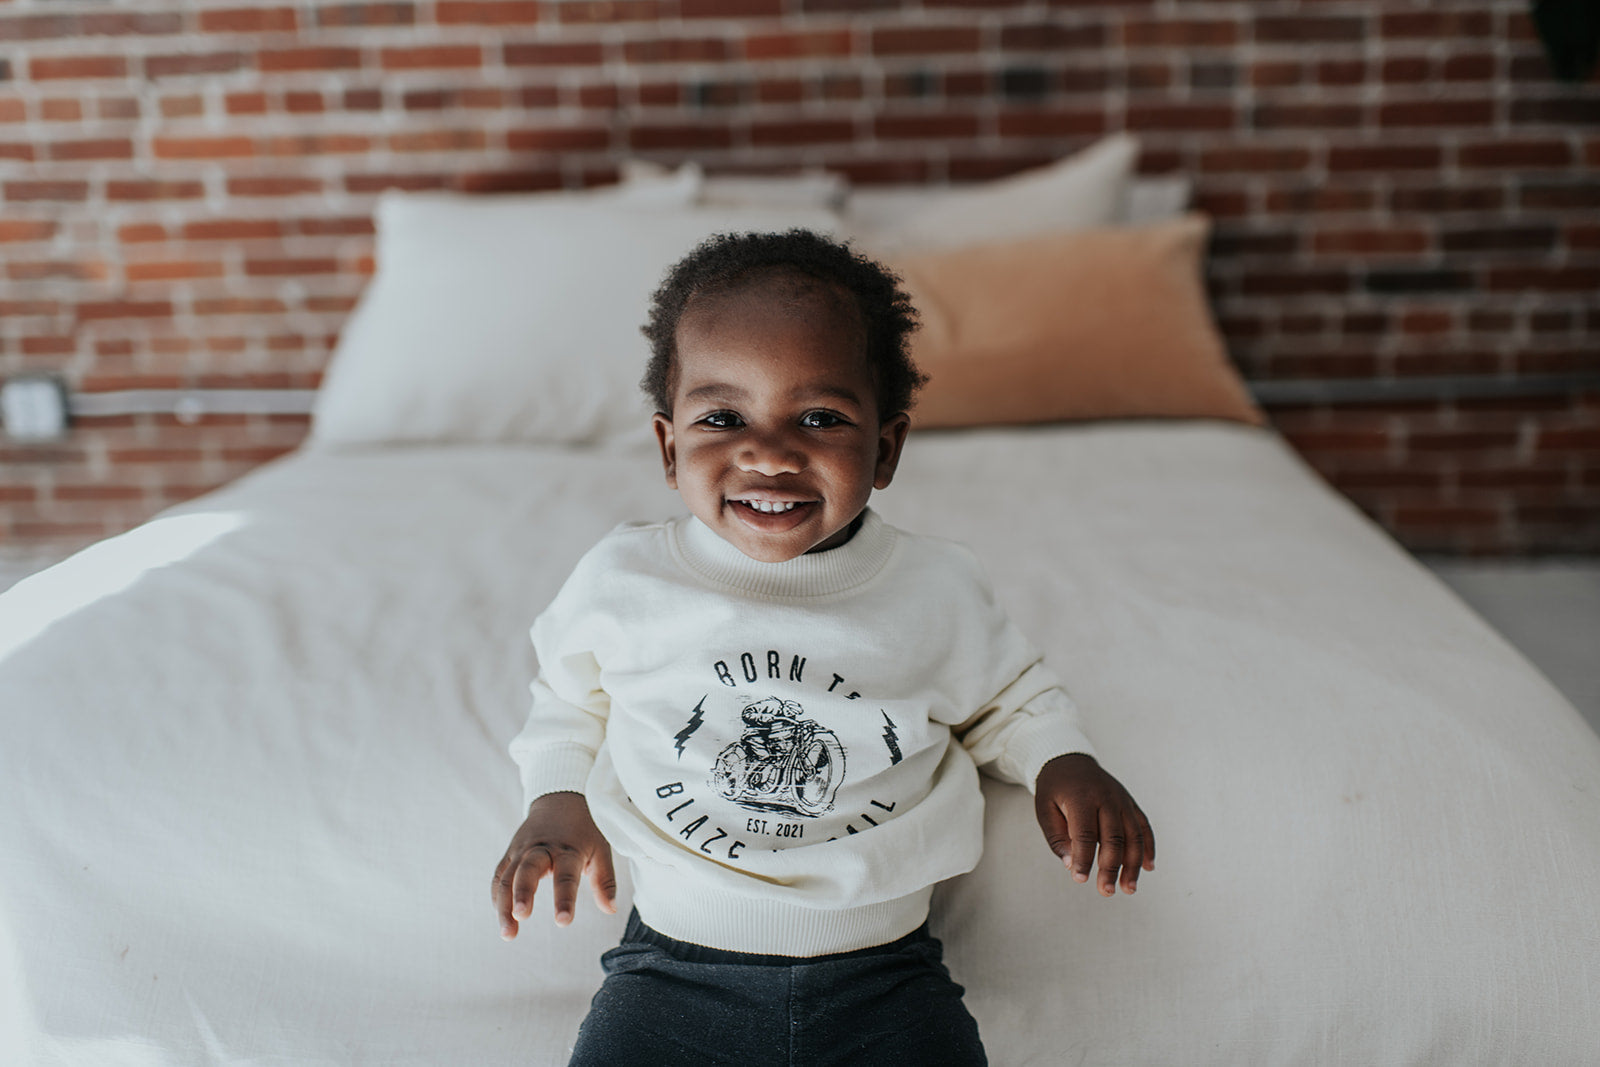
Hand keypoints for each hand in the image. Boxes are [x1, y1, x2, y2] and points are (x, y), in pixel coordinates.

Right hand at [491, 791, 616, 938]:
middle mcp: (541, 848)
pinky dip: (497, 898)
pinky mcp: (510, 854)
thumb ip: (604, 880)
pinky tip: (503, 919)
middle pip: (527, 869)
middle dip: (523, 893)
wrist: (560, 798)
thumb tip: (611, 909)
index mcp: (567, 848)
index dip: (564, 898)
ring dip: (504, 905)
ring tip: (508, 934)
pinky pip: (498, 877)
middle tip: (522, 916)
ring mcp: (521, 850)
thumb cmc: (583, 829)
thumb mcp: (601, 849)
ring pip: (507, 877)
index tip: (563, 921)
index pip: (566, 875)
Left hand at [1034, 753, 1153, 896]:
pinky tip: (1148, 868)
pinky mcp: (1130, 803)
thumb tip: (1072, 865)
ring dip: (1133, 864)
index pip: (1085, 834)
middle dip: (1111, 868)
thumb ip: (1057, 838)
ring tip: (1129, 888)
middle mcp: (1106, 797)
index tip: (1080, 879)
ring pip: (1134, 835)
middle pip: (1113, 837)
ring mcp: (1122, 799)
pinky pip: (1144, 826)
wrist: (1069, 761)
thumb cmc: (1055, 790)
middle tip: (1106, 891)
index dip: (1083, 859)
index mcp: (1081, 797)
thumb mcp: (1044, 810)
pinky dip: (1148, 847)